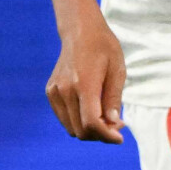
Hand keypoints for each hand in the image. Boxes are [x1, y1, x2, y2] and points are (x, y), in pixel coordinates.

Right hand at [46, 13, 126, 142]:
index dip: (107, 136)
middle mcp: (65, 90)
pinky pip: (64, 118)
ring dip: (89, 130)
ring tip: (106, 118)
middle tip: (117, 125)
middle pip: (81, 130)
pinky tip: (92, 111)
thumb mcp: (117, 71)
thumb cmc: (104, 48)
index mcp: (84, 83)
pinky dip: (78, 122)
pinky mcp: (50, 92)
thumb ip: (114, 99)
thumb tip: (114, 125)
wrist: (80, 31)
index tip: (120, 138)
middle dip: (100, 134)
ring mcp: (55, 91)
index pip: (92, 122)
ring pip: (71, 128)